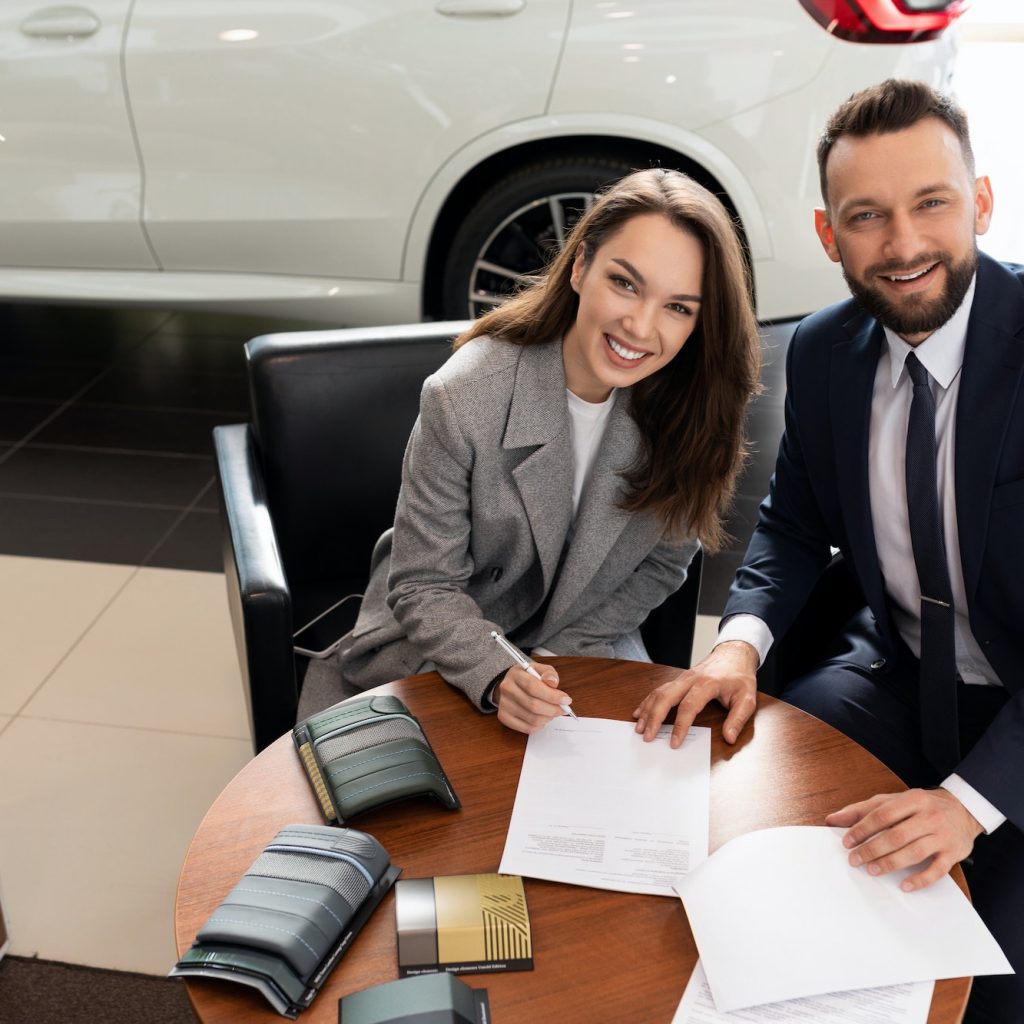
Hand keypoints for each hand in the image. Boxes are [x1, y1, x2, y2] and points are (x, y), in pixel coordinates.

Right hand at [494, 663, 571, 733]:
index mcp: (515, 674)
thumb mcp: (539, 669)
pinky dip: (540, 726)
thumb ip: (549, 673)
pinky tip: (543, 718)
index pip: (533, 687)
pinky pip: (527, 728)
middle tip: (563, 709)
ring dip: (548, 718)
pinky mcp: (504, 717)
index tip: (566, 700)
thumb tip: (553, 683)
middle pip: (533, 705)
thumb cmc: (528, 677)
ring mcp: (504, 705)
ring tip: (553, 712)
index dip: (552, 696)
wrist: (511, 684)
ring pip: (532, 719)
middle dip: (553, 709)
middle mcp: (507, 689)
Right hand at [632, 640, 757, 747]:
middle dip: (654, 717)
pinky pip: (659, 689)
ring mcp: (682, 678)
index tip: (674, 742)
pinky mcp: (678, 679)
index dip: (680, 726)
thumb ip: (738, 719)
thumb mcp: (747, 698)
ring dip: (647, 710)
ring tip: (639, 728)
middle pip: (666, 697)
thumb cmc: (739, 677)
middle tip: (647, 736)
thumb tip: (729, 738)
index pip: (688, 706)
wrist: (734, 654)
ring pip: (659, 692)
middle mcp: (690, 679)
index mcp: (707, 684)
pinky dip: (647, 701)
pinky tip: (639, 712)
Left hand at [827, 788, 983, 890]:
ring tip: (871, 870)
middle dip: (872, 849)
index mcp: (913, 800)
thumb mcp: (893, 800)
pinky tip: (904, 886)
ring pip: (914, 852)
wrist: (964, 809)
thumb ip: (863, 809)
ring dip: (890, 863)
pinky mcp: (954, 854)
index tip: (846, 841)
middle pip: (897, 835)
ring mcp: (943, 836)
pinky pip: (937, 871)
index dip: (862, 828)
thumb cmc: (922, 806)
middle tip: (854, 860)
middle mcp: (929, 817)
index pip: (883, 814)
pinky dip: (920, 879)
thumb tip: (832, 820)